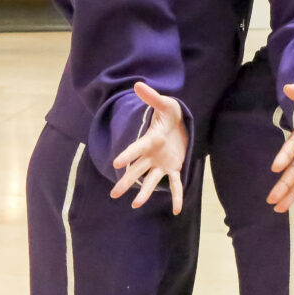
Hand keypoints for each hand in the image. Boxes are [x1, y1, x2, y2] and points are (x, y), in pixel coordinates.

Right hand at [110, 81, 188, 213]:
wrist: (179, 124)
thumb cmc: (170, 114)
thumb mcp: (165, 105)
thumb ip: (153, 97)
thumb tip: (138, 84)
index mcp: (150, 140)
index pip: (136, 148)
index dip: (127, 154)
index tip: (116, 163)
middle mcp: (152, 155)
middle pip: (137, 169)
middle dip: (127, 180)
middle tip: (114, 193)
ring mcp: (162, 163)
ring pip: (151, 180)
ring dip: (144, 192)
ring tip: (135, 204)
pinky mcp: (174, 168)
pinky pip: (176, 184)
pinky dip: (178, 196)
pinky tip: (177, 210)